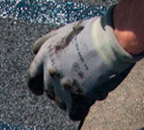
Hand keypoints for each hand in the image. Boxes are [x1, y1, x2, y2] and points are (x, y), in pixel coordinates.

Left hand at [26, 10, 143, 119]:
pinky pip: (74, 113)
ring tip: (88, 86)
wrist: (111, 40)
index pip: (32, 77)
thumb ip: (47, 41)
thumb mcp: (64, 31)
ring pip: (62, 102)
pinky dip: (80, 109)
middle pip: (50, 91)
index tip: (38, 91)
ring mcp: (64, 85)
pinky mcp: (78, 97)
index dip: (36, 85)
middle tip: (74, 84)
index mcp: (45, 55)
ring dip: (72, 98)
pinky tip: (89, 101)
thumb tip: (34, 50)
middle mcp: (51, 72)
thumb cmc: (91, 32)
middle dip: (60, 90)